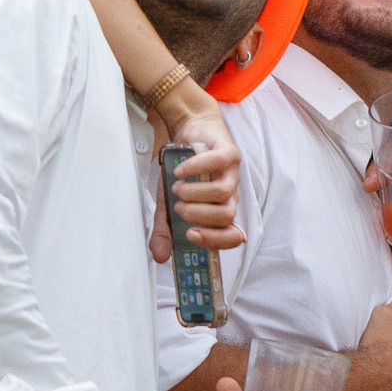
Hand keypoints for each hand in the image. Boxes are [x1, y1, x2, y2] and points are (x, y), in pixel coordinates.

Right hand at [145, 97, 243, 262]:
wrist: (190, 134)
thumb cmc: (184, 174)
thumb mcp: (169, 205)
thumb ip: (165, 230)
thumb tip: (160, 256)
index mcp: (220, 212)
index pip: (231, 236)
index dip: (215, 240)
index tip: (190, 235)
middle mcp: (230, 196)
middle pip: (226, 216)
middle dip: (198, 215)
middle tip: (179, 207)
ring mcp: (232, 174)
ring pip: (223, 193)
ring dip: (195, 193)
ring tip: (178, 188)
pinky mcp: (229, 153)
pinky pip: (217, 163)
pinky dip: (195, 168)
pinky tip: (181, 171)